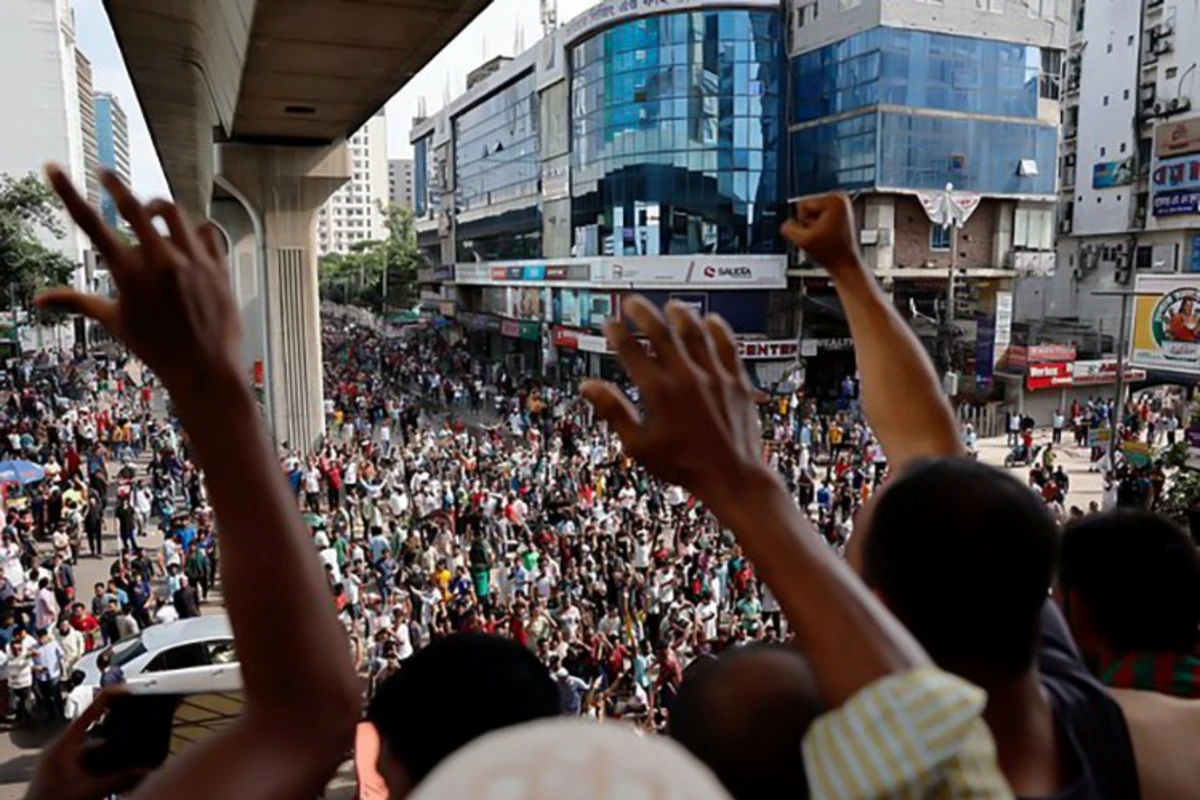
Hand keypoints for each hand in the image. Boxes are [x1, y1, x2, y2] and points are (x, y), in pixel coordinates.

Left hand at [26, 689, 147, 799]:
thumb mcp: (88, 791)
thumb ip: (119, 780)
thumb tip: (146, 772)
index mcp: (63, 745)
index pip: (89, 713)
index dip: (109, 698)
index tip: (128, 690)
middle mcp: (64, 752)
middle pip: (101, 740)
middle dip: (120, 747)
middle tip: (140, 750)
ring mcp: (67, 766)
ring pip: (100, 757)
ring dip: (116, 764)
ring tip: (134, 771)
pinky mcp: (70, 778)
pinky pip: (95, 770)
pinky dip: (109, 775)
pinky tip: (122, 782)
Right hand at [37, 165, 242, 399]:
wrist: (205, 369)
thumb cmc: (158, 349)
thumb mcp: (115, 322)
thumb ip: (78, 302)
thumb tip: (42, 298)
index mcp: (129, 274)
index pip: (90, 225)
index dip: (68, 192)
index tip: (54, 169)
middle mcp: (161, 263)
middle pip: (133, 206)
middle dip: (114, 185)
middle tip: (105, 173)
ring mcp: (193, 263)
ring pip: (174, 212)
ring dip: (158, 208)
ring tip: (151, 213)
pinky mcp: (218, 267)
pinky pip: (207, 231)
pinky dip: (194, 229)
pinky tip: (188, 236)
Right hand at [581, 296, 774, 520]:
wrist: (732, 477)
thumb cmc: (685, 465)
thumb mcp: (639, 445)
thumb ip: (613, 411)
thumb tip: (589, 388)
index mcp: (659, 392)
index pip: (632, 350)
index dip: (617, 332)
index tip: (610, 324)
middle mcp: (687, 378)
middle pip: (661, 332)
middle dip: (643, 313)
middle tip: (632, 303)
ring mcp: (714, 376)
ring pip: (695, 332)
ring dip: (680, 315)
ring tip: (670, 306)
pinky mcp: (736, 381)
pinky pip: (727, 345)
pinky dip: (718, 329)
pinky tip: (710, 320)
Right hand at [781, 192, 860, 272]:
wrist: (844, 263)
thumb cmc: (830, 252)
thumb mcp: (803, 241)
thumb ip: (788, 229)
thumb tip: (785, 225)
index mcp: (833, 199)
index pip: (801, 205)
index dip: (803, 222)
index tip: (817, 233)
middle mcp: (840, 197)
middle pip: (806, 206)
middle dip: (808, 223)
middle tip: (821, 236)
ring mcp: (841, 204)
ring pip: (810, 212)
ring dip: (813, 226)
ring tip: (825, 236)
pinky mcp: (839, 211)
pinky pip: (817, 215)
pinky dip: (819, 226)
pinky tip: (827, 235)